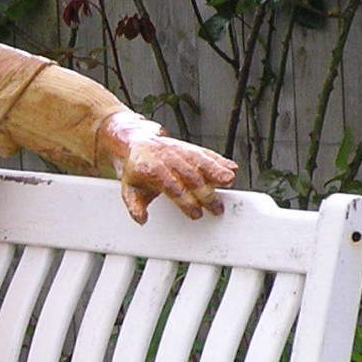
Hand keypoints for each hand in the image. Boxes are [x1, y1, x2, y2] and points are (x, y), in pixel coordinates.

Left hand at [113, 125, 237, 225]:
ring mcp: (180, 151)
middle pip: (190, 176)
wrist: (136, 142)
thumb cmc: (137, 170)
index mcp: (152, 169)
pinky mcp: (190, 148)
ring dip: (217, 171)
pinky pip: (206, 154)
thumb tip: (141, 219)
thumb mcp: (129, 190)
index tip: (196, 214)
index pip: (172, 187)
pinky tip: (232, 168)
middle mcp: (168, 158)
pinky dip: (220, 161)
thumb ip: (134, 207)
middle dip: (206, 193)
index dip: (185, 201)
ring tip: (230, 181)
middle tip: (217, 208)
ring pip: (201, 161)